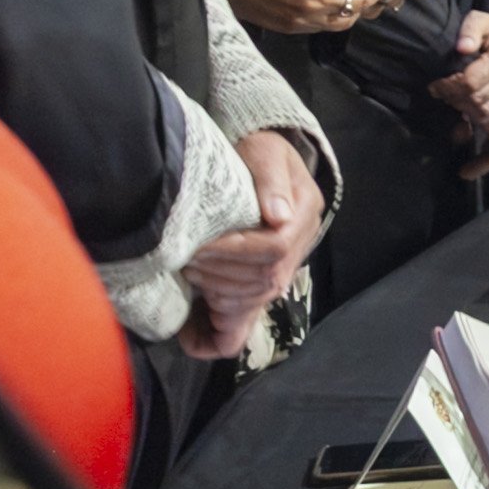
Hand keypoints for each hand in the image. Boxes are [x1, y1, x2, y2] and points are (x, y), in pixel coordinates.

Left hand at [183, 127, 323, 356]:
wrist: (264, 164)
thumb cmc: (261, 154)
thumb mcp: (267, 153)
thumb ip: (271, 179)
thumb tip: (278, 215)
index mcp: (303, 216)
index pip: (274, 248)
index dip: (235, 251)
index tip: (201, 244)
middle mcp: (297, 250)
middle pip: (263, 279)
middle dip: (219, 273)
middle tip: (185, 258)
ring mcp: (280, 271)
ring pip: (253, 300)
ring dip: (216, 292)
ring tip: (187, 272)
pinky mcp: (259, 286)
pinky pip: (244, 324)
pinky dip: (216, 335)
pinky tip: (190, 334)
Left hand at [431, 8, 488, 176]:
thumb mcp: (481, 19)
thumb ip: (471, 29)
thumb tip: (462, 47)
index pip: (470, 83)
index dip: (448, 87)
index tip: (435, 86)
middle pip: (477, 104)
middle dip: (454, 102)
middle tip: (439, 96)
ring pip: (487, 122)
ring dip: (465, 121)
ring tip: (451, 113)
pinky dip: (487, 160)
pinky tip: (467, 171)